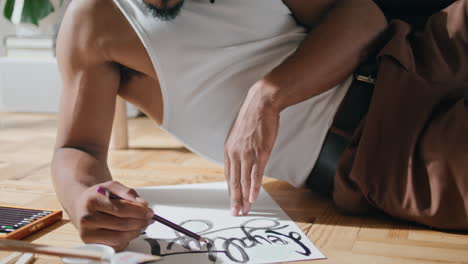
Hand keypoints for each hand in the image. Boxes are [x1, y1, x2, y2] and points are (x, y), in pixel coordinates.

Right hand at [70, 181, 153, 250]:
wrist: (81, 205)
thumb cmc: (99, 196)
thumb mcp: (112, 187)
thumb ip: (129, 193)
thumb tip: (144, 205)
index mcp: (92, 201)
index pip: (121, 209)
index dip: (139, 212)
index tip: (150, 212)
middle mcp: (87, 219)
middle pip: (122, 225)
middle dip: (140, 222)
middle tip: (149, 219)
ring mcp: (87, 234)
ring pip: (120, 238)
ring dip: (135, 232)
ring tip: (140, 225)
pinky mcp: (91, 244)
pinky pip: (115, 245)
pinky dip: (126, 240)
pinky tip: (128, 231)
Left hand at [224, 82, 279, 215]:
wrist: (261, 104)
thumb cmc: (252, 119)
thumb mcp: (240, 135)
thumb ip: (239, 149)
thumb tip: (241, 160)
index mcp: (229, 150)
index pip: (229, 175)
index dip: (231, 191)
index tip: (233, 202)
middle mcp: (235, 153)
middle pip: (234, 181)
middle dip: (234, 199)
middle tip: (236, 213)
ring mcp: (247, 153)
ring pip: (244, 180)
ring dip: (244, 197)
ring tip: (245, 210)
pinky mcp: (260, 151)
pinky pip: (256, 173)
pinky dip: (254, 187)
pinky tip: (253, 197)